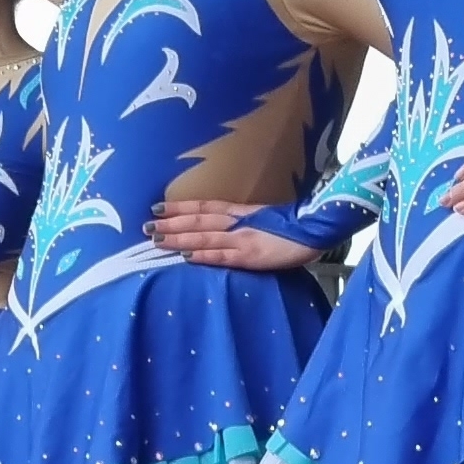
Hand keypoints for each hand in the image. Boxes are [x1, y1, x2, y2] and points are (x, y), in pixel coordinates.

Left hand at [148, 196, 306, 273]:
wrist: (317, 228)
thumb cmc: (293, 226)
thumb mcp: (263, 218)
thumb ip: (242, 223)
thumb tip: (220, 228)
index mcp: (240, 212)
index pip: (203, 207)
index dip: (179, 207)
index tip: (157, 206)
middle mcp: (237, 222)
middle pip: (198, 221)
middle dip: (171, 223)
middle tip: (146, 226)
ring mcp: (243, 238)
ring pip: (205, 237)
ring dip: (179, 239)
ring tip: (157, 240)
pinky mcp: (252, 255)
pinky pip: (224, 256)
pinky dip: (204, 256)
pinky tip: (186, 258)